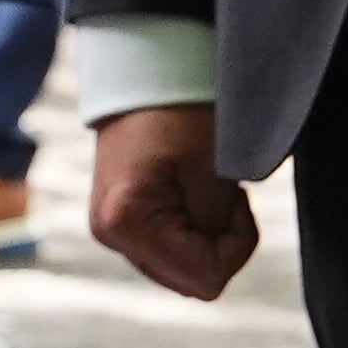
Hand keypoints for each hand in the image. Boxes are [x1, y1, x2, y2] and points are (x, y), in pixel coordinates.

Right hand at [86, 103, 259, 300]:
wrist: (146, 66)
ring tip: (204, 185)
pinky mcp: (117, 219)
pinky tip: (189, 190)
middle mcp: (109, 233)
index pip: (206, 278)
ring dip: (204, 235)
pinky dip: (189, 228)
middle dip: (219, 243)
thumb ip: (216, 229)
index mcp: (126, 222)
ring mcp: (110, 228)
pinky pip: (167, 248)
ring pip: (180, 268)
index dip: (237, 245)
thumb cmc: (181, 108)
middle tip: (224, 192)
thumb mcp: (214, 169)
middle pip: (190, 281)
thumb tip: (214, 271)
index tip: (238, 200)